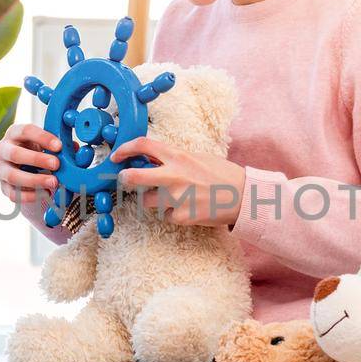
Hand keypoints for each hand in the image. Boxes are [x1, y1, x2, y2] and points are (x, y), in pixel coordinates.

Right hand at [0, 122, 60, 205]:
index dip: (42, 138)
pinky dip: (31, 195)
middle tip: (56, 164)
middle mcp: (2, 150)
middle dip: (37, 159)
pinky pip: (14, 194)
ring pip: (13, 176)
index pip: (25, 131)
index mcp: (14, 133)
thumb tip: (74, 148)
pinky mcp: (3, 187)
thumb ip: (59, 146)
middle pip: (15, 154)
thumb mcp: (47, 144)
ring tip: (54, 182)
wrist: (27, 167)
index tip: (59, 146)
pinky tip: (47, 193)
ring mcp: (0, 169)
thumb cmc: (39, 150)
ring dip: (35, 180)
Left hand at [112, 137, 246, 227]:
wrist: (243, 196)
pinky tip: (187, 209)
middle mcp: (173, 175)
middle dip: (124, 179)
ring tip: (172, 198)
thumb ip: (174, 158)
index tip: (117, 156)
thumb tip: (151, 159)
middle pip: (133, 177)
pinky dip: (172, 214)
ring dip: (153, 200)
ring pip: (147, 201)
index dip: (124, 149)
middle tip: (124, 180)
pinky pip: (165, 216)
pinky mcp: (181, 216)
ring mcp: (176, 198)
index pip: (143, 145)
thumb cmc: (222, 174)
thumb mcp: (197, 157)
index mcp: (178, 156)